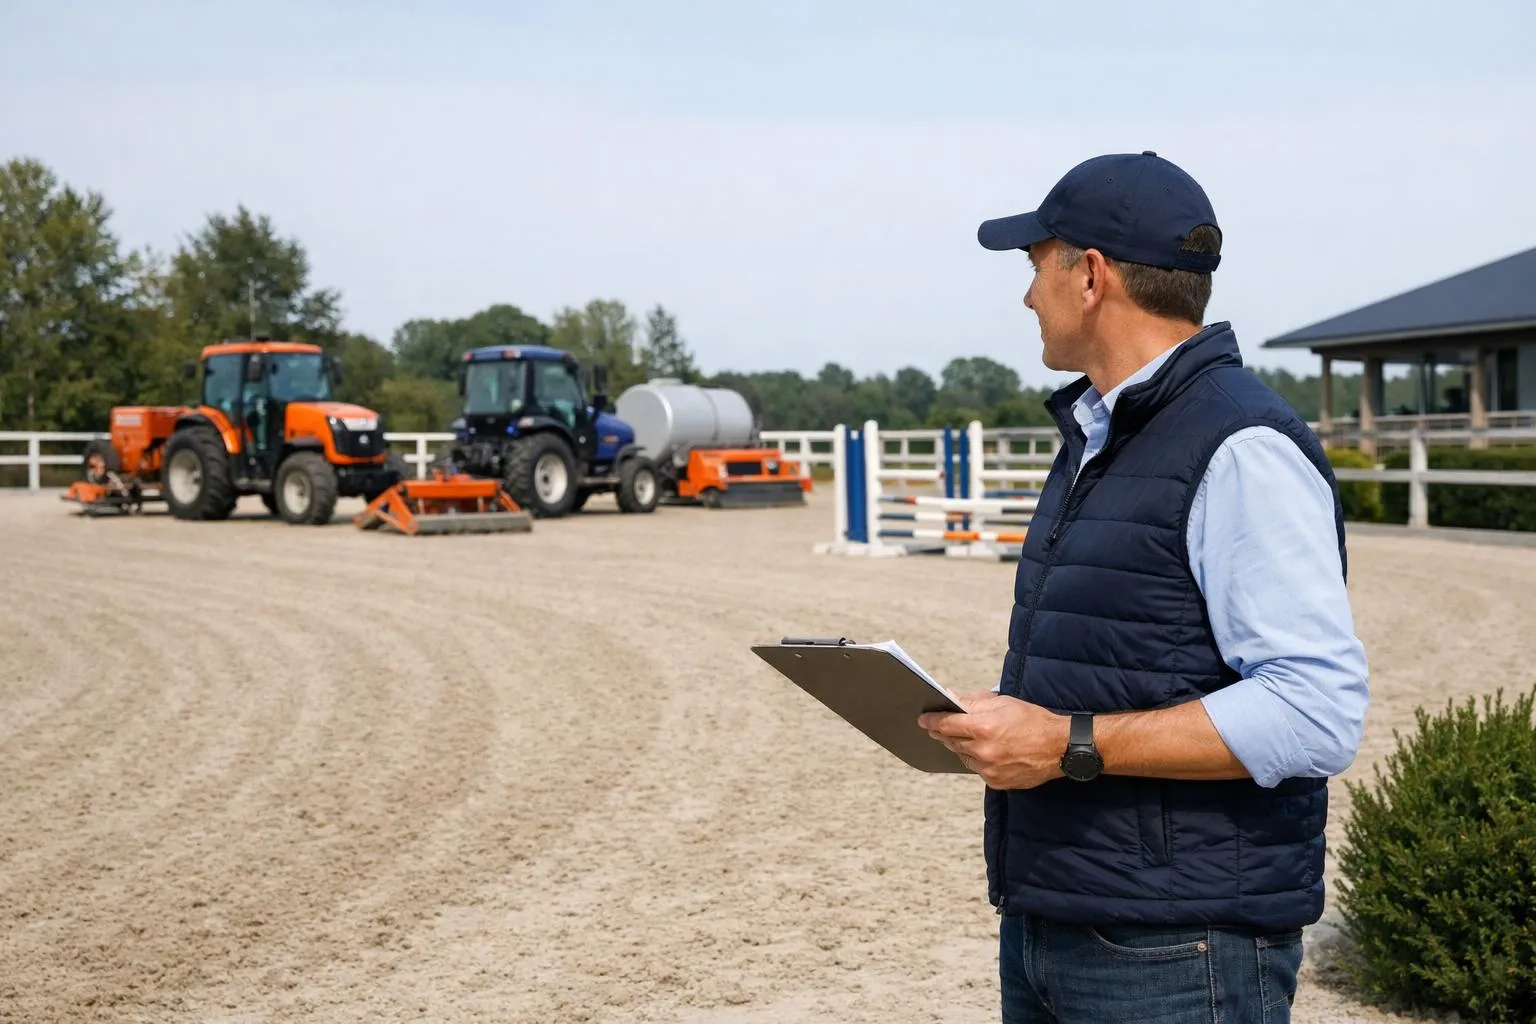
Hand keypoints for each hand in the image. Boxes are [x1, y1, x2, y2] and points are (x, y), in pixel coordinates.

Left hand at [917, 693, 1070, 788]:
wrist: (1060, 747)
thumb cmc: (1034, 721)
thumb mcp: (1003, 703)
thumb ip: (973, 702)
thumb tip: (950, 697)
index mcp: (984, 727)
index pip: (946, 724)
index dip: (931, 721)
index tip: (922, 719)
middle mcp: (984, 751)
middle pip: (951, 741)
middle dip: (944, 732)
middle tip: (938, 726)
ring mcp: (989, 769)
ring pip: (962, 756)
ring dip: (961, 746)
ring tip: (970, 737)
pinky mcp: (996, 782)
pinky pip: (976, 769)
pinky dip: (976, 760)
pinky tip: (985, 751)